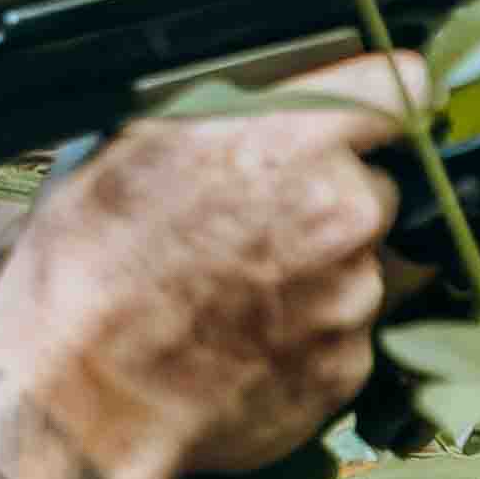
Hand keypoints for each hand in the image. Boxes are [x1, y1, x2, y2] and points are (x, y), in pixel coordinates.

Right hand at [0, 51, 417, 478]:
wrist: (80, 392)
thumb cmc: (90, 261)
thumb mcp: (139, 140)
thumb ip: (232, 113)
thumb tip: (270, 102)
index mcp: (296, 140)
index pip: (399, 86)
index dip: (382, 98)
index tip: (372, 114)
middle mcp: (344, 214)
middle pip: (377, 188)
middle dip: (332, 201)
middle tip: (260, 227)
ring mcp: (353, 299)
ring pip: (364, 268)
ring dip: (323, 274)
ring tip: (241, 294)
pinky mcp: (346, 370)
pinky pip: (346, 337)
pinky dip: (308, 337)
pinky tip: (244, 341)